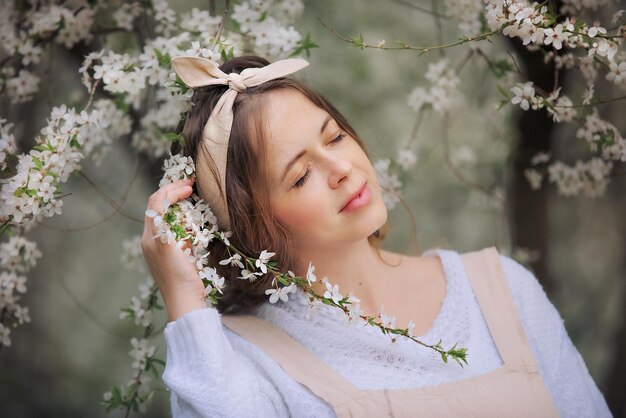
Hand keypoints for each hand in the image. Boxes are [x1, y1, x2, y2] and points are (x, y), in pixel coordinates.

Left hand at [141, 178, 205, 321]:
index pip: (156, 204)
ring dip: (180, 207)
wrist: (185, 304)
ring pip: (169, 219)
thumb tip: (159, 201)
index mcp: (149, 237)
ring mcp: (164, 248)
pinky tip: (196, 227)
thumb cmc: (178, 278)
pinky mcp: (174, 256)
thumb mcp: (167, 248)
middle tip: (191, 186)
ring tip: (193, 200)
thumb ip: (161, 225)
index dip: (171, 191)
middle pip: (159, 209)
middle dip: (173, 194)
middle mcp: (153, 241)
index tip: (190, 186)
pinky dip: (186, 223)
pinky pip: (177, 233)